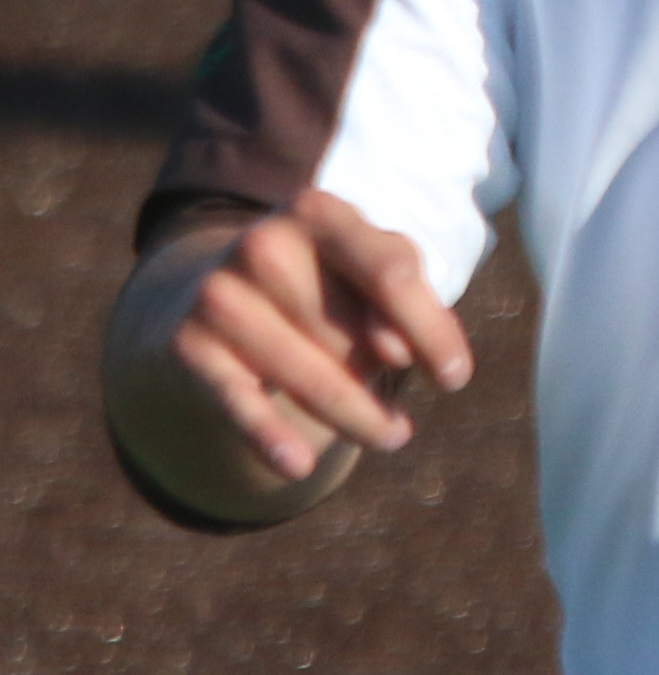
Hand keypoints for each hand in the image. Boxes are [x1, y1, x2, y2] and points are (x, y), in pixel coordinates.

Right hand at [104, 191, 472, 521]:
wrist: (214, 297)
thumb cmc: (324, 287)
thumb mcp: (370, 275)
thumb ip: (406, 301)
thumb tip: (399, 349)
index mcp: (320, 211)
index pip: (391, 273)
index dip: (430, 331)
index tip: (455, 380)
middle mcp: (263, 242)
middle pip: (351, 336)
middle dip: (379, 378)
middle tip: (392, 404)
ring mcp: (219, 293)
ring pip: (310, 378)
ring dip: (358, 418)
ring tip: (389, 434)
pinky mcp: (189, 345)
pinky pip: (240, 402)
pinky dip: (271, 434)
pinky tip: (300, 463)